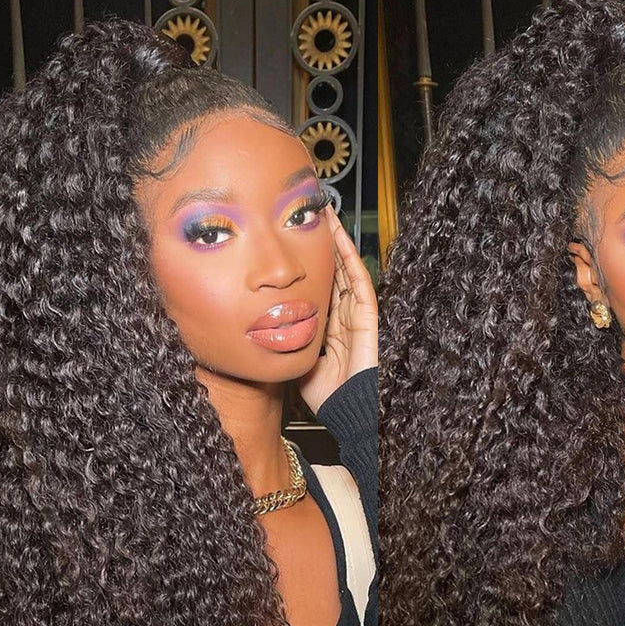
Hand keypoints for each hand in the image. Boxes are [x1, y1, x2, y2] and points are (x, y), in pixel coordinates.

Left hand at [297, 206, 377, 413]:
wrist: (346, 411)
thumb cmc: (323, 395)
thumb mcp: (295, 359)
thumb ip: (284, 339)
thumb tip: (257, 324)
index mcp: (327, 324)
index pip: (319, 284)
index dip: (311, 261)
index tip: (295, 237)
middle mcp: (343, 315)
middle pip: (334, 270)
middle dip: (324, 243)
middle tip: (312, 214)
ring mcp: (357, 315)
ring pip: (346, 269)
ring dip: (337, 242)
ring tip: (327, 215)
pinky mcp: (367, 318)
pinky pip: (359, 282)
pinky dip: (351, 259)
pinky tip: (340, 238)